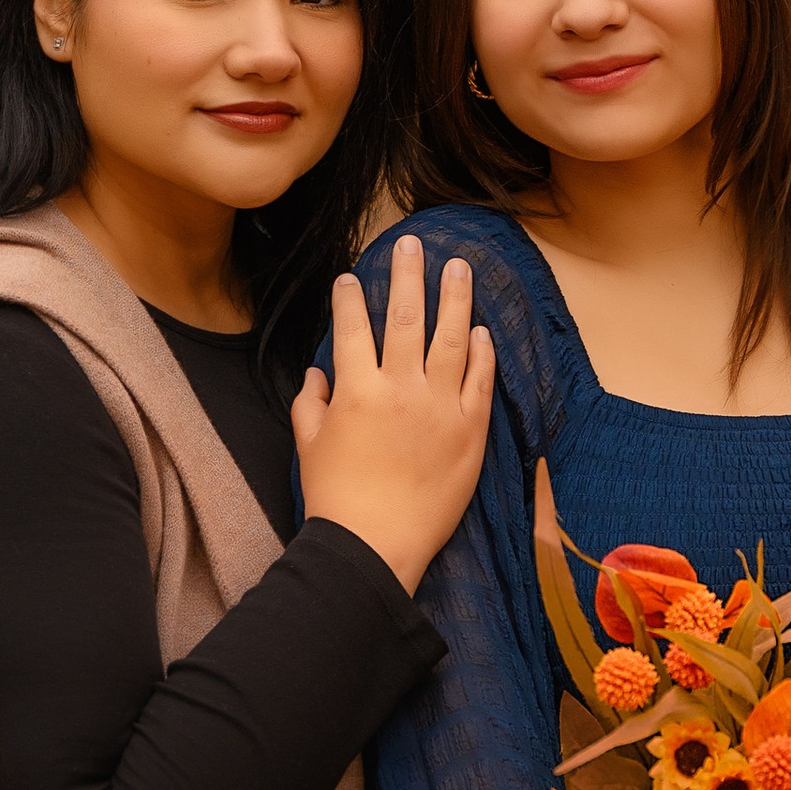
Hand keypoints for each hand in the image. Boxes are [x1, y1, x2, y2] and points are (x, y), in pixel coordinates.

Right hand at [291, 235, 495, 595]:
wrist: (376, 546)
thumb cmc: (336, 499)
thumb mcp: (309, 445)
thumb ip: (310, 403)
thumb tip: (317, 374)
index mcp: (357, 390)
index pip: (354, 326)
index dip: (351, 297)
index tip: (352, 278)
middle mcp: (402, 389)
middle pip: (408, 317)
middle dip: (409, 275)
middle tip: (412, 243)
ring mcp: (441, 408)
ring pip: (452, 338)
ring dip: (455, 298)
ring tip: (459, 267)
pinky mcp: (471, 430)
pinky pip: (479, 380)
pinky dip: (481, 351)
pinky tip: (480, 330)